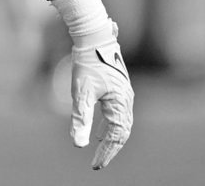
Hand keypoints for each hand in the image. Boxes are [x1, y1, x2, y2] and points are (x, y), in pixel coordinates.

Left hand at [69, 21, 133, 169]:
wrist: (94, 37)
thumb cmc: (87, 63)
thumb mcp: (81, 93)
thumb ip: (80, 119)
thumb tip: (78, 145)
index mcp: (120, 104)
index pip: (115, 137)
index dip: (106, 153)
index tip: (95, 166)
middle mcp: (126, 101)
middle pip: (121, 133)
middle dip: (110, 150)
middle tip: (97, 164)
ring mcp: (124, 94)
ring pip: (120, 124)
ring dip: (110, 139)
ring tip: (100, 152)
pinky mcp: (118, 88)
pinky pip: (117, 114)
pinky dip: (109, 127)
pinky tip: (98, 132)